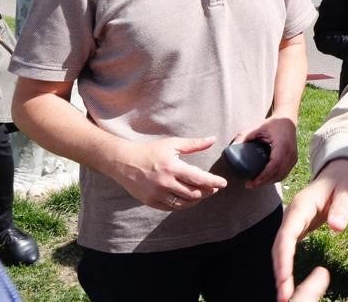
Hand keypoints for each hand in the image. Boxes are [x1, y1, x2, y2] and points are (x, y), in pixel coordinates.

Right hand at [110, 136, 227, 210]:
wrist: (124, 162)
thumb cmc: (150, 151)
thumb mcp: (172, 144)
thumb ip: (194, 144)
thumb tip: (213, 139)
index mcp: (172, 167)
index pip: (198, 178)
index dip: (213, 182)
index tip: (223, 183)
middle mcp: (165, 183)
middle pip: (194, 193)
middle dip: (207, 191)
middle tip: (214, 188)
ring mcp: (157, 194)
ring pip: (184, 203)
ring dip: (197, 199)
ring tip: (203, 193)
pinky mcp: (151, 202)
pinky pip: (172, 208)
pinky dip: (183, 204)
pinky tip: (189, 198)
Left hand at [233, 116, 296, 187]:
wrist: (288, 119)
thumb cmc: (273, 124)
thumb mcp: (258, 128)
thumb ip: (244, 136)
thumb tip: (231, 147)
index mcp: (282, 146)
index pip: (273, 166)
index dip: (263, 176)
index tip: (252, 181)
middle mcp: (290, 154)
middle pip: (277, 174)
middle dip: (263, 182)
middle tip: (250, 185)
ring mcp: (293, 157)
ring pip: (282, 176)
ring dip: (269, 182)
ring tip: (256, 183)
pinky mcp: (294, 160)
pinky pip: (285, 173)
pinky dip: (275, 178)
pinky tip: (265, 179)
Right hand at [273, 159, 347, 301]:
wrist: (340, 171)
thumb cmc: (344, 181)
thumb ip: (342, 208)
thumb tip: (336, 227)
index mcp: (301, 206)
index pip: (287, 234)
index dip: (283, 258)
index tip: (283, 278)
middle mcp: (292, 215)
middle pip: (279, 245)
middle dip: (279, 271)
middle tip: (284, 296)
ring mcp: (293, 221)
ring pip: (281, 249)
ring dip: (281, 271)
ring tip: (285, 295)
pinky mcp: (297, 227)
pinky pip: (287, 248)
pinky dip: (285, 265)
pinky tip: (288, 282)